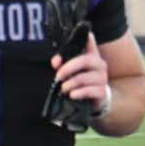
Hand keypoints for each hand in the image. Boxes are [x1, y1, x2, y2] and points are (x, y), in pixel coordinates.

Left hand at [42, 0, 95, 131]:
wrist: (107, 108)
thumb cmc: (81, 88)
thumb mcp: (69, 73)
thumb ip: (60, 62)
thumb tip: (37, 51)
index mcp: (87, 57)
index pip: (85, 39)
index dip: (75, 37)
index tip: (59, 47)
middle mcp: (97, 66)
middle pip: (86, 59)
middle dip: (70, 65)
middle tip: (57, 73)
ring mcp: (100, 80)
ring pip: (89, 75)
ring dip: (73, 81)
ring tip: (63, 87)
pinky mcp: (101, 95)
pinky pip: (93, 90)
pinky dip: (80, 92)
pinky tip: (70, 95)